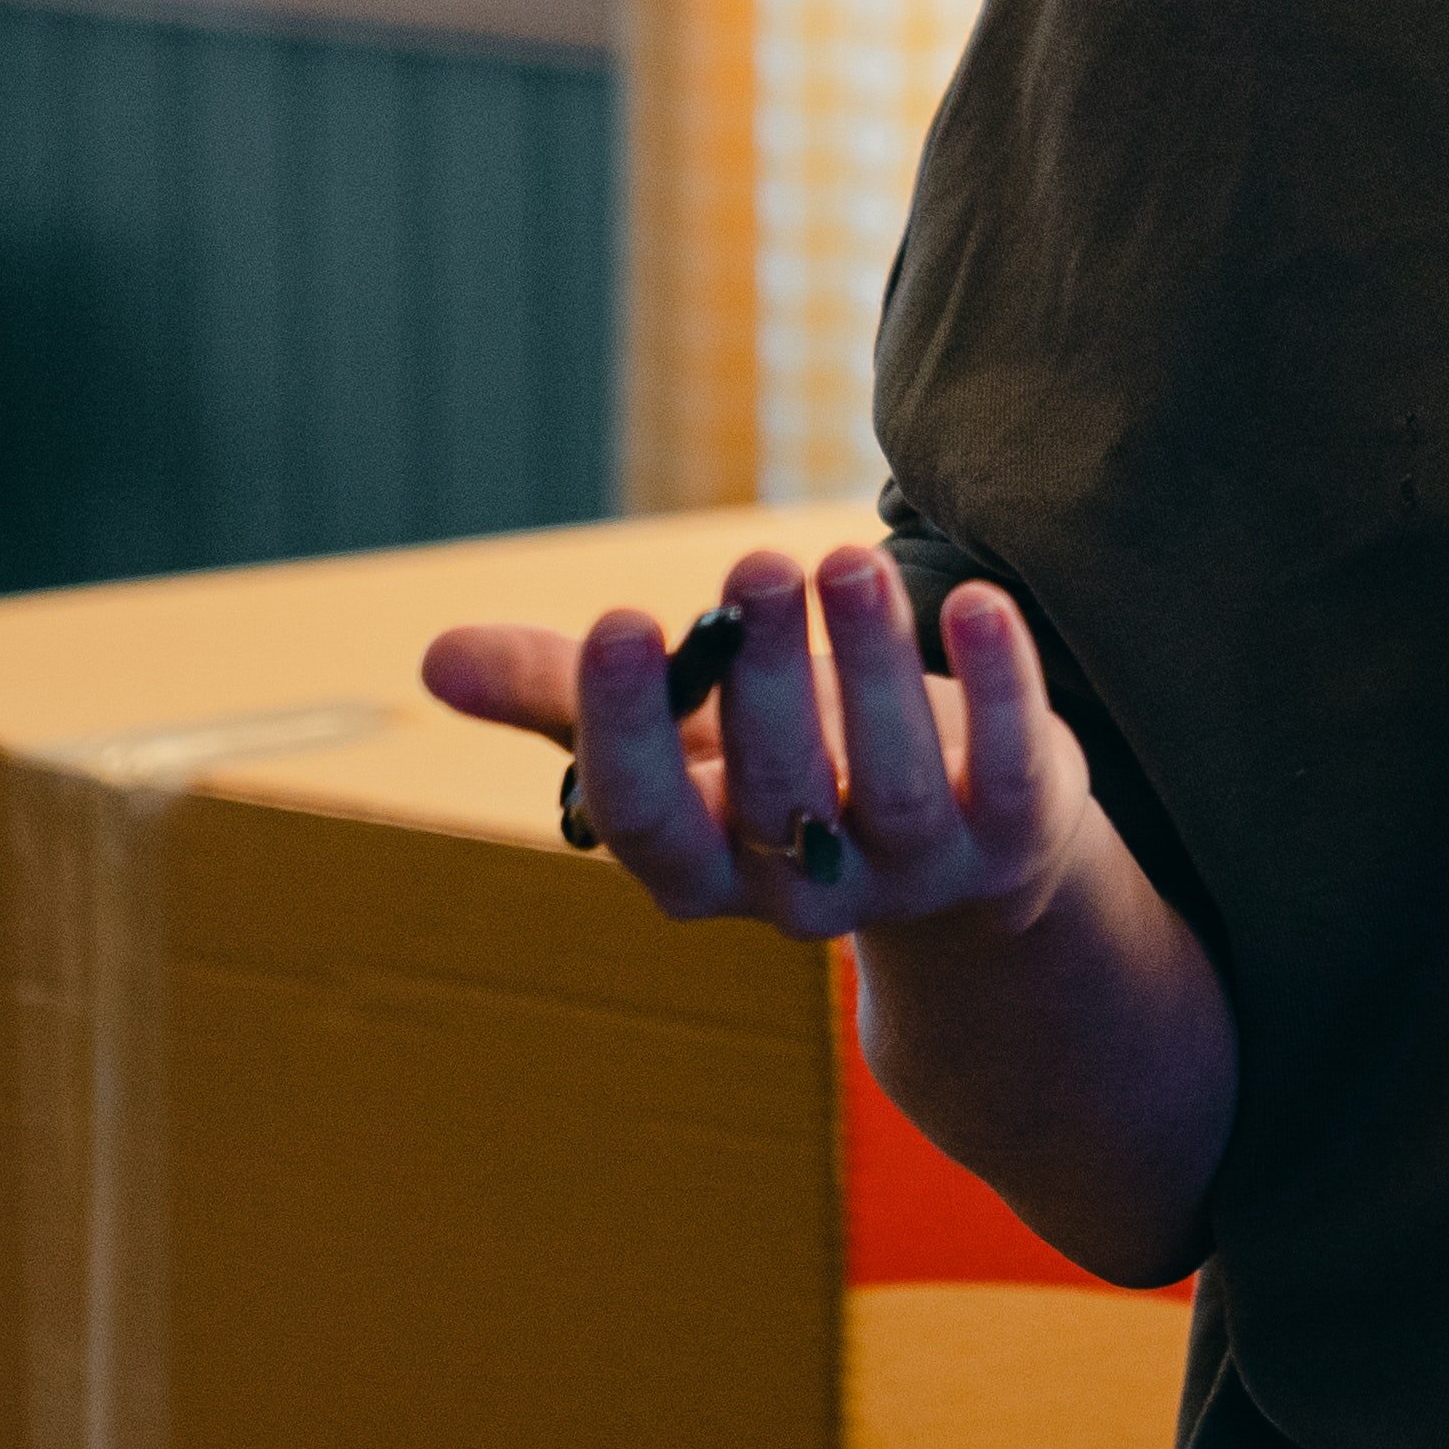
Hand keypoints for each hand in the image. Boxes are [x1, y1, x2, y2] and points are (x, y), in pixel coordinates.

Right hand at [420, 543, 1088, 948]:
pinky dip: (1001, 688)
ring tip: (846, 560)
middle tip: (758, 558)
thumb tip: (435, 658)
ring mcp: (914, 874)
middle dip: (760, 674)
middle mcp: (801, 889)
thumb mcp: (684, 736)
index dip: (625, 727)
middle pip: (773, 787)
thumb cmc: (791, 764)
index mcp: (701, 867)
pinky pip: (1011, 771)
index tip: (616, 617)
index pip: (643, 817)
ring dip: (868, 666)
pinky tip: (981, 602)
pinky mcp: (1013, 840)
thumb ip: (567, 696)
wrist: (963, 849)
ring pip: (891, 782)